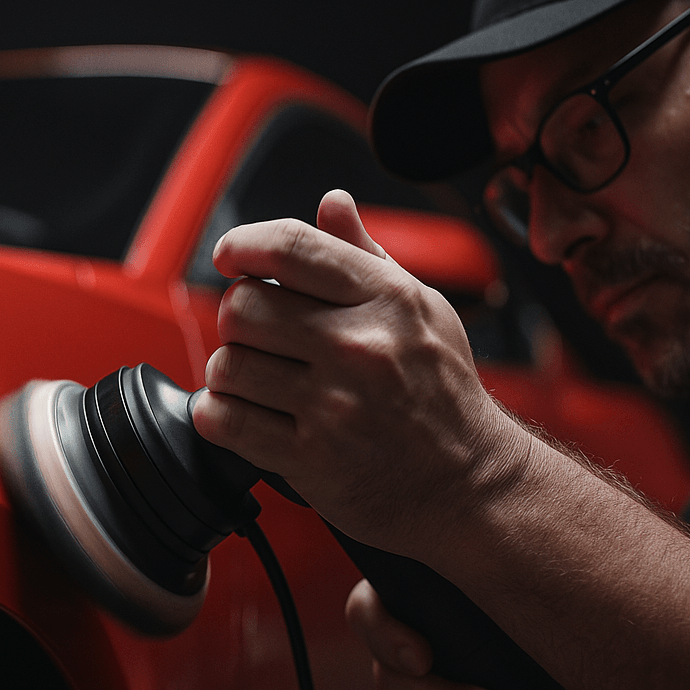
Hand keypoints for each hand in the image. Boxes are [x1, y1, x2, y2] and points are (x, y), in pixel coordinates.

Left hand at [188, 190, 531, 561]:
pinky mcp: (311, 460)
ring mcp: (334, 406)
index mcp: (386, 300)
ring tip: (257, 380)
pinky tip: (244, 413)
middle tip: (256, 334)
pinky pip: (224, 421)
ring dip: (229, 372)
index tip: (229, 255)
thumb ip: (367, 256)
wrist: (472, 485)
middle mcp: (360, 348)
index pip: (290, 247)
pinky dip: (218, 416)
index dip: (242, 243)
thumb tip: (331, 204)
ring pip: (227, 364)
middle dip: (237, 317)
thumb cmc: (444, 395)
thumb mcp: (422, 310)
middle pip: (244, 305)